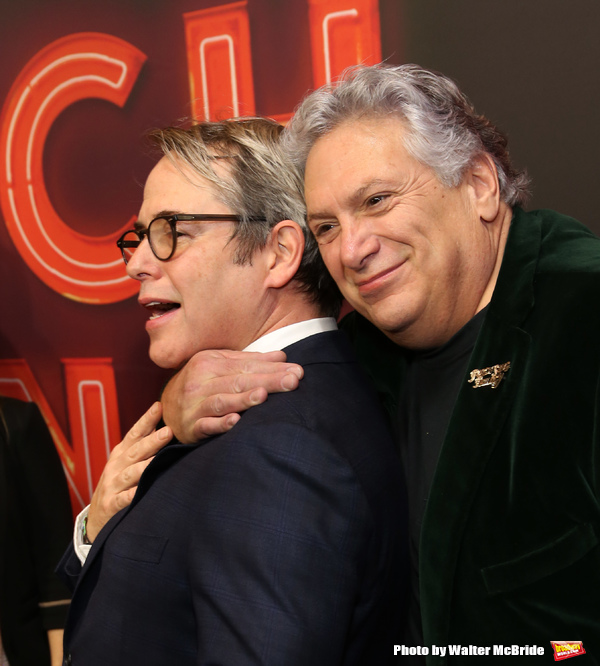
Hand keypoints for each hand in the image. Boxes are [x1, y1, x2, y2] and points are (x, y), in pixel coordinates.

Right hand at [86, 402, 171, 541]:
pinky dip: (132, 494)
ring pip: (131, 473)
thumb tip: (166, 427)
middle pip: (136, 451)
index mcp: (121, 454)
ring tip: (160, 457)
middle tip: (169, 431)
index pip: (135, 434)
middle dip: (152, 441)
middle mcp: (116, 466)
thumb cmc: (117, 485)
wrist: (95, 519)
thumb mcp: (126, 463)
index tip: (159, 406)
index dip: (146, 420)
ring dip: (145, 465)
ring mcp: (112, 485)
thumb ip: (142, 447)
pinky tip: (142, 489)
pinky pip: (123, 499)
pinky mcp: (111, 505)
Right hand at [161, 349, 303, 443]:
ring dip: (243, 399)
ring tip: (264, 396)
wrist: (167, 407)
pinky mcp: (191, 426)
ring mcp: (195, 404)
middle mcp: (201, 381)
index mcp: (210, 362)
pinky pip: (207, 424)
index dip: (273, 368)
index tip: (298, 371)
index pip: (247, 365)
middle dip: (268, 381)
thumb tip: (282, 357)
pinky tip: (235, 421)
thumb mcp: (220, 366)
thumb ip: (250, 361)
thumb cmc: (201, 383)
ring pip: (223, 400)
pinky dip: (221, 423)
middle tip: (293, 382)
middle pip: (239, 381)